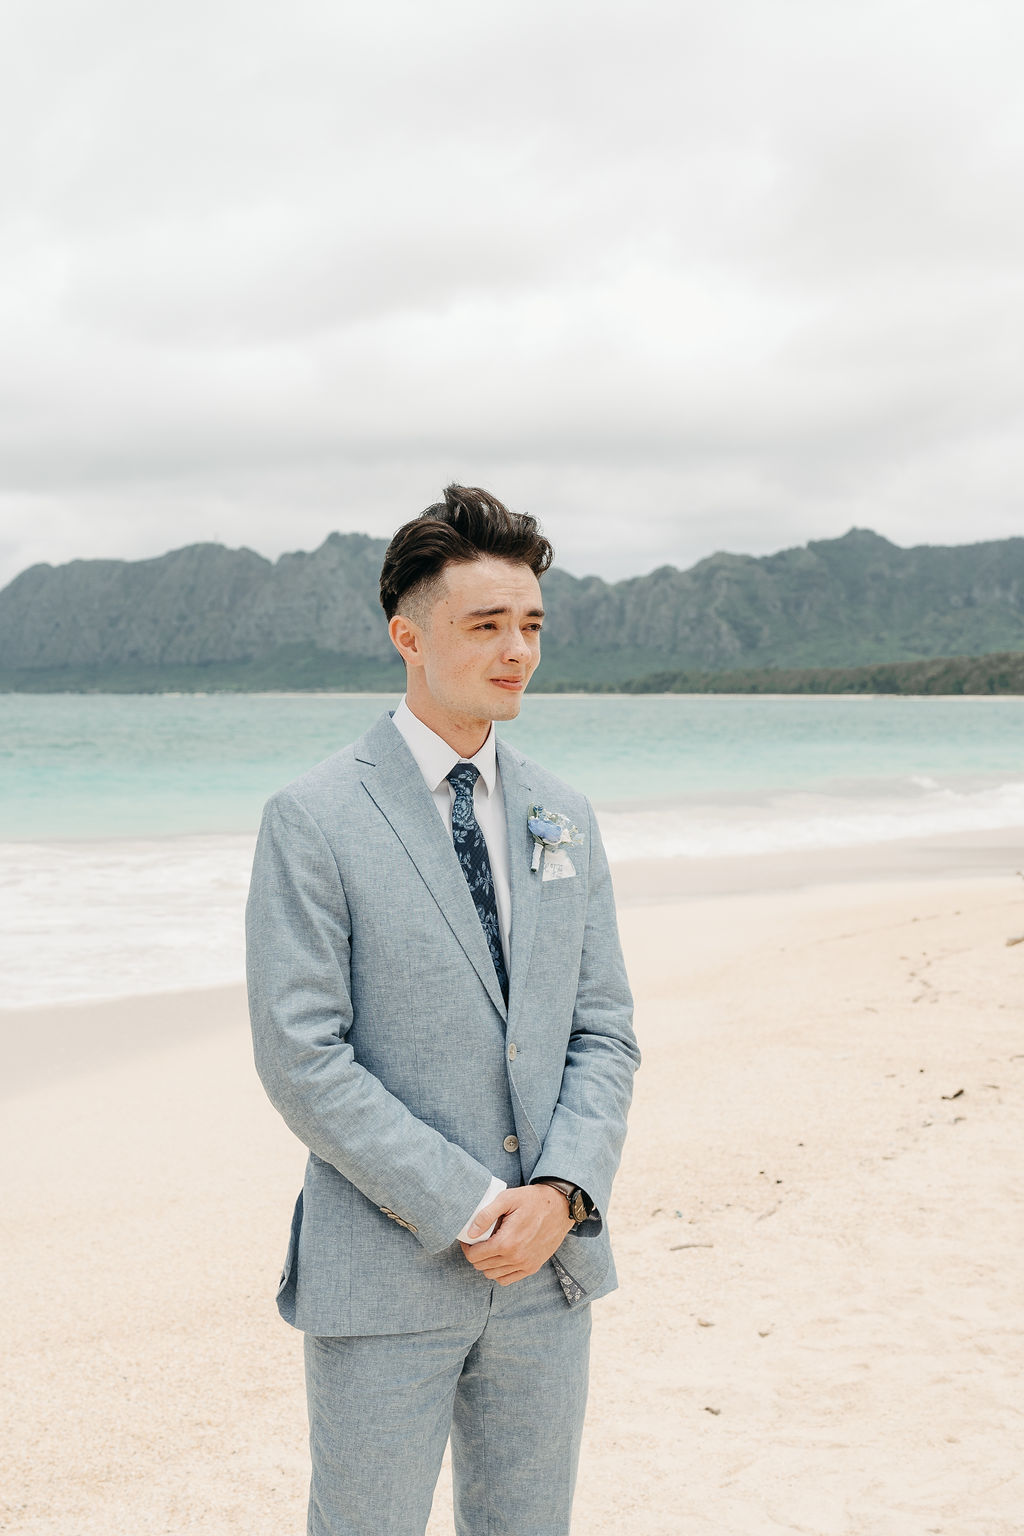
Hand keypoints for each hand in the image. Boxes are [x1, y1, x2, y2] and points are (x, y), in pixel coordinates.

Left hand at [459, 1185, 573, 1284]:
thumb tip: (470, 1232)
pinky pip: (507, 1279)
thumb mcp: (507, 1199)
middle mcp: (516, 1258)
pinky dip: (500, 1272)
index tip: (469, 1239)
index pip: (475, 1256)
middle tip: (479, 1240)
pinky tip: (501, 1257)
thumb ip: (485, 1215)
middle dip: (476, 1254)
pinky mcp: (533, 1267)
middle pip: (482, 1266)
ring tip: (490, 1247)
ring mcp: (525, 1265)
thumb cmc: (532, 1200)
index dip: (467, 1247)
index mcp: (506, 1242)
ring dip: (487, 1263)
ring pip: (493, 1275)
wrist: (560, 1206)